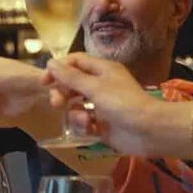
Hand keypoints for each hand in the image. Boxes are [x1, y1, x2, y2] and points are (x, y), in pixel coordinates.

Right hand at [42, 53, 158, 155]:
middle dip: (62, 94)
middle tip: (57, 103)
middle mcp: (101, 85)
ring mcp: (101, 106)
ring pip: (75, 106)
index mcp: (102, 70)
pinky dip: (84, 126)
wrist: (148, 131)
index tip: (45, 81)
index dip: (58, 69)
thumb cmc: (123, 103)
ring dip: (75, 114)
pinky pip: (83, 123)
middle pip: (72, 84)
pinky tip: (91, 129)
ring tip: (84, 121)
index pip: (75, 62)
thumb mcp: (94, 87)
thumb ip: (70, 76)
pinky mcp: (102, 125)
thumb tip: (50, 62)